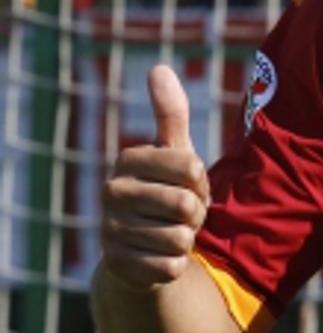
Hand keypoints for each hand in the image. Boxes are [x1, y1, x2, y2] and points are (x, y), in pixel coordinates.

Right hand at [100, 65, 209, 290]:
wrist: (140, 249)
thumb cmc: (164, 192)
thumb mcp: (173, 153)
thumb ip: (171, 114)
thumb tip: (159, 67)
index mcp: (127, 159)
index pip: (192, 166)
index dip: (201, 182)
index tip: (187, 185)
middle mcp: (112, 191)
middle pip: (187, 204)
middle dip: (196, 214)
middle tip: (180, 214)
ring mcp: (110, 229)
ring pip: (181, 237)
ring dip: (186, 240)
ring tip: (168, 233)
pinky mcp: (119, 264)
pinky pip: (172, 265)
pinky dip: (175, 264)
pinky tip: (158, 256)